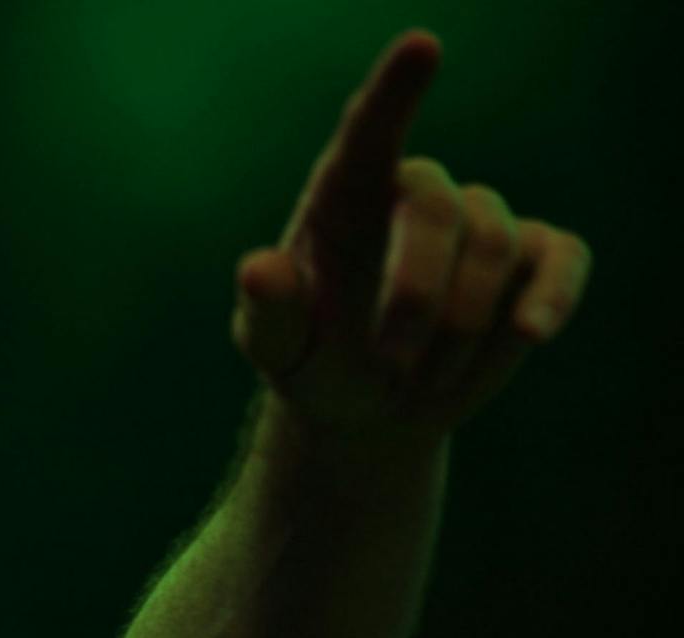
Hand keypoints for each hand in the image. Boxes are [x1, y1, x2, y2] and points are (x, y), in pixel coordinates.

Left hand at [231, 29, 592, 442]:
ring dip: (459, 323)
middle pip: (439, 207)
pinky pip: (559, 259)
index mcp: (345, 196)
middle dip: (419, 290)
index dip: (396, 89)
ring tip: (420, 377)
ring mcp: (480, 225)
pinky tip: (532, 331)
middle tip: (392, 358)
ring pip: (495, 244)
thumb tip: (258, 268)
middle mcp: (416, 195)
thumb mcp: (275, 347)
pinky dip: (550, 296)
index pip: (369, 130)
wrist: (366, 411)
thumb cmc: (312, 362)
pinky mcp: (532, 262)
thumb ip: (266, 310)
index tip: (422, 45)